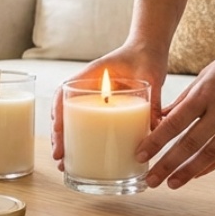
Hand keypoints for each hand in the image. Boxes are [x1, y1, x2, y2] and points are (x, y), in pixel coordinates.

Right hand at [51, 45, 167, 168]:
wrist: (149, 50)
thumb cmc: (145, 57)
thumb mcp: (149, 76)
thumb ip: (153, 101)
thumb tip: (156, 129)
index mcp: (91, 76)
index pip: (64, 94)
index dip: (58, 113)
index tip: (58, 131)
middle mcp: (87, 89)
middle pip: (63, 113)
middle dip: (58, 136)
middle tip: (59, 158)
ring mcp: (93, 100)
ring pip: (71, 122)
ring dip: (66, 141)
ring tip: (65, 164)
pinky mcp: (103, 109)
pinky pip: (87, 125)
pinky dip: (80, 141)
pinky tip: (81, 158)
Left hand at [137, 38, 214, 188]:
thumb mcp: (208, 74)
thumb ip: (187, 98)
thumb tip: (164, 117)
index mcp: (206, 92)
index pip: (175, 123)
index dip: (156, 141)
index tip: (140, 154)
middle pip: (189, 144)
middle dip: (167, 165)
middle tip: (151, 181)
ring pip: (209, 154)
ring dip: (188, 172)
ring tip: (171, 184)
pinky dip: (211, 165)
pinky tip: (197, 174)